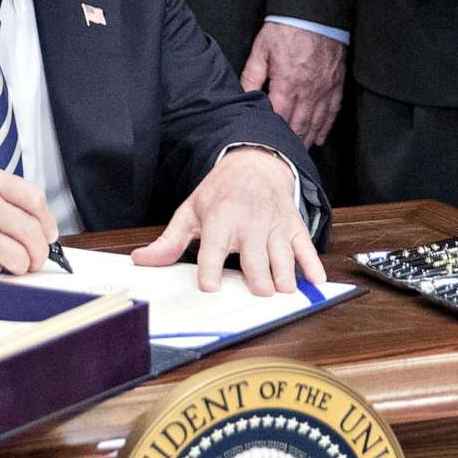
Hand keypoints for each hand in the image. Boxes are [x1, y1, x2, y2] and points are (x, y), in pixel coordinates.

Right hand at [0, 167, 59, 275]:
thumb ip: (5, 203)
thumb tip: (42, 229)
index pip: (33, 198)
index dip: (47, 220)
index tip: (49, 233)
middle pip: (32, 228)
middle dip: (41, 249)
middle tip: (37, 256)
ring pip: (21, 252)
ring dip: (24, 264)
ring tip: (15, 264)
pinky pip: (0, 268)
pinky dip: (0, 271)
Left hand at [132, 147, 325, 296]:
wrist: (254, 164)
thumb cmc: (219, 194)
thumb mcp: (190, 211)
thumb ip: (168, 242)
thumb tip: (141, 260)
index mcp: (219, 220)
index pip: (212, 248)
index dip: (209, 268)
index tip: (209, 287)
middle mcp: (248, 224)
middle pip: (254, 256)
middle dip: (258, 276)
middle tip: (259, 294)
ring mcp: (273, 226)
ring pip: (282, 255)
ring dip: (285, 274)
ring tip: (284, 291)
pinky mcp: (292, 227)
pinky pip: (306, 247)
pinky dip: (313, 264)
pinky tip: (316, 281)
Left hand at [242, 23, 345, 144]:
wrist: (315, 12)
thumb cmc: (286, 29)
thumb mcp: (260, 50)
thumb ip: (251, 76)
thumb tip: (243, 96)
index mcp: (288, 84)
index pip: (280, 119)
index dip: (273, 134)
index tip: (266, 144)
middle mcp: (309, 91)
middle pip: (299, 126)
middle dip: (291, 144)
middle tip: (282, 159)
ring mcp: (324, 89)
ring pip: (316, 123)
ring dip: (307, 140)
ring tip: (299, 153)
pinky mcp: (336, 84)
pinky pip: (332, 111)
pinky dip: (326, 127)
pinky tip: (320, 138)